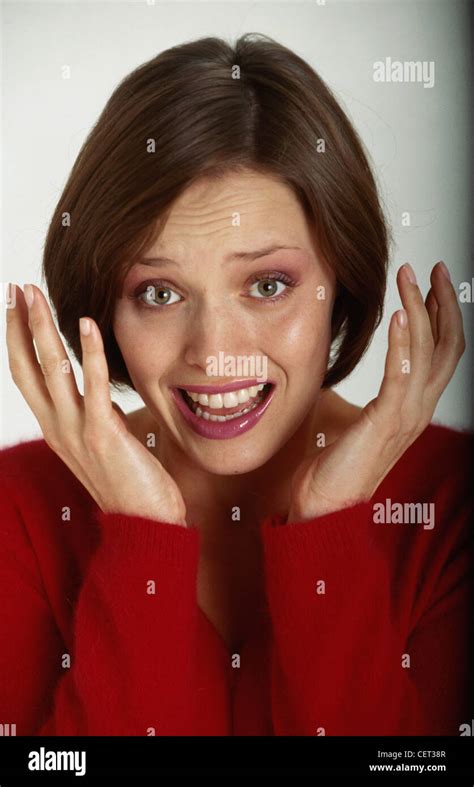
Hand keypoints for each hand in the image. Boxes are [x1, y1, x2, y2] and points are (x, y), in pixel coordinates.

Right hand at [6, 284, 186, 525]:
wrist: (146, 525)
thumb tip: (104, 395)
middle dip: (20, 325)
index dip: (18, 340)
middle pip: (27, 367)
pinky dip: (88, 352)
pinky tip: (87, 323)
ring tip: (35, 293)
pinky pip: (92, 386)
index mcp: (56, 428)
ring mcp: (77, 432)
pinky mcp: (103, 435)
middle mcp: (58, 428)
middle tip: (16, 288)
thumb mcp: (106, 443)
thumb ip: (99, 417)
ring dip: (41, 328)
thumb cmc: (131, 482)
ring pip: (51, 370)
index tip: (16, 308)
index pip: (27, 376)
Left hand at [288, 261, 465, 521]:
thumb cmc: (330, 463)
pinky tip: (399, 317)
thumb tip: (334, 363)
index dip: (442, 315)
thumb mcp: (347, 415)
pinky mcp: (386, 423)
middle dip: (443, 303)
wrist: (321, 504)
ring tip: (410, 279)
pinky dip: (403, 344)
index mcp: (412, 406)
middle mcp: (418, 409)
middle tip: (436, 269)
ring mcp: (407, 417)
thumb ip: (353, 390)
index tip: (432, 282)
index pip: (441, 352)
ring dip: (421, 310)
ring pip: (427, 353)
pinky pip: (402, 376)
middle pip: (447, 346)